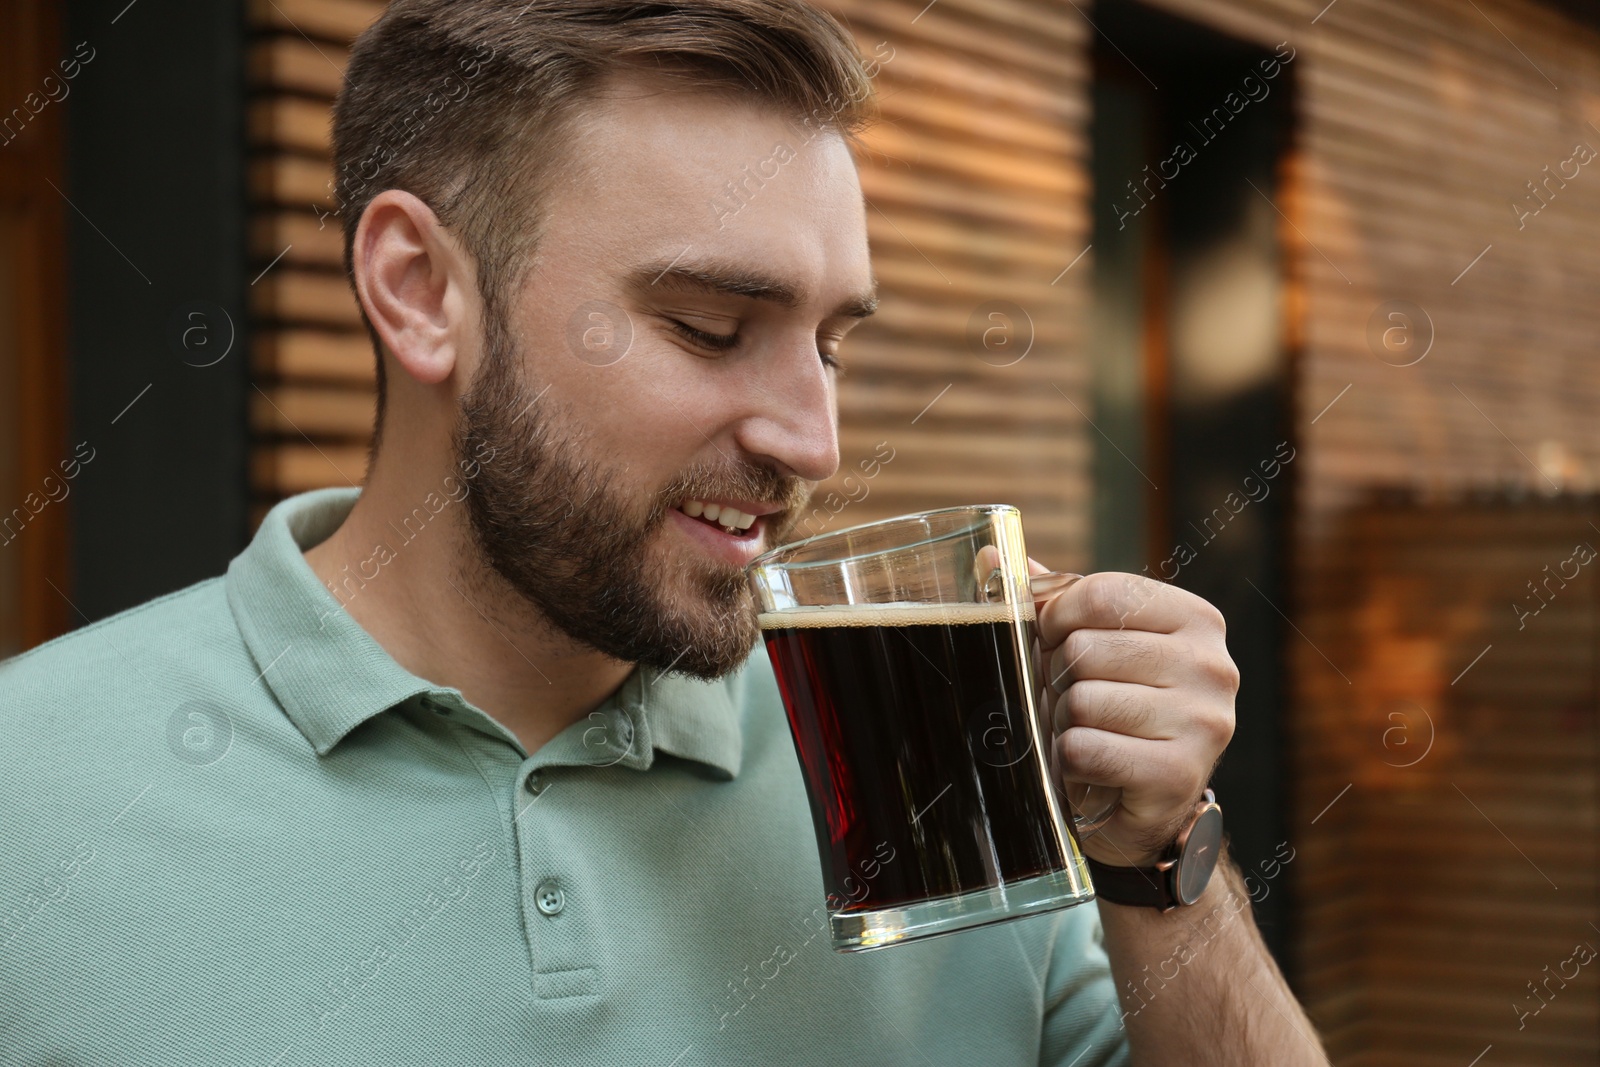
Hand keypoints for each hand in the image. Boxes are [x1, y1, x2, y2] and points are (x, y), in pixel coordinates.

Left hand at [1028, 562, 1236, 868]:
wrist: (1148, 808)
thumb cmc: (1117, 710)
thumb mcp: (1096, 645)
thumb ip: (1052, 599)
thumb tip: (991, 555)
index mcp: (1197, 620)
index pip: (1102, 593)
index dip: (1056, 618)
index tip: (1052, 640)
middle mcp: (1212, 667)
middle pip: (1085, 649)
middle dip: (1058, 678)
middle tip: (1072, 701)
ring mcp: (1202, 723)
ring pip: (1081, 700)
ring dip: (1064, 722)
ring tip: (1085, 733)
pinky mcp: (1178, 775)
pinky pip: (1084, 749)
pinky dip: (1069, 761)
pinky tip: (1089, 766)